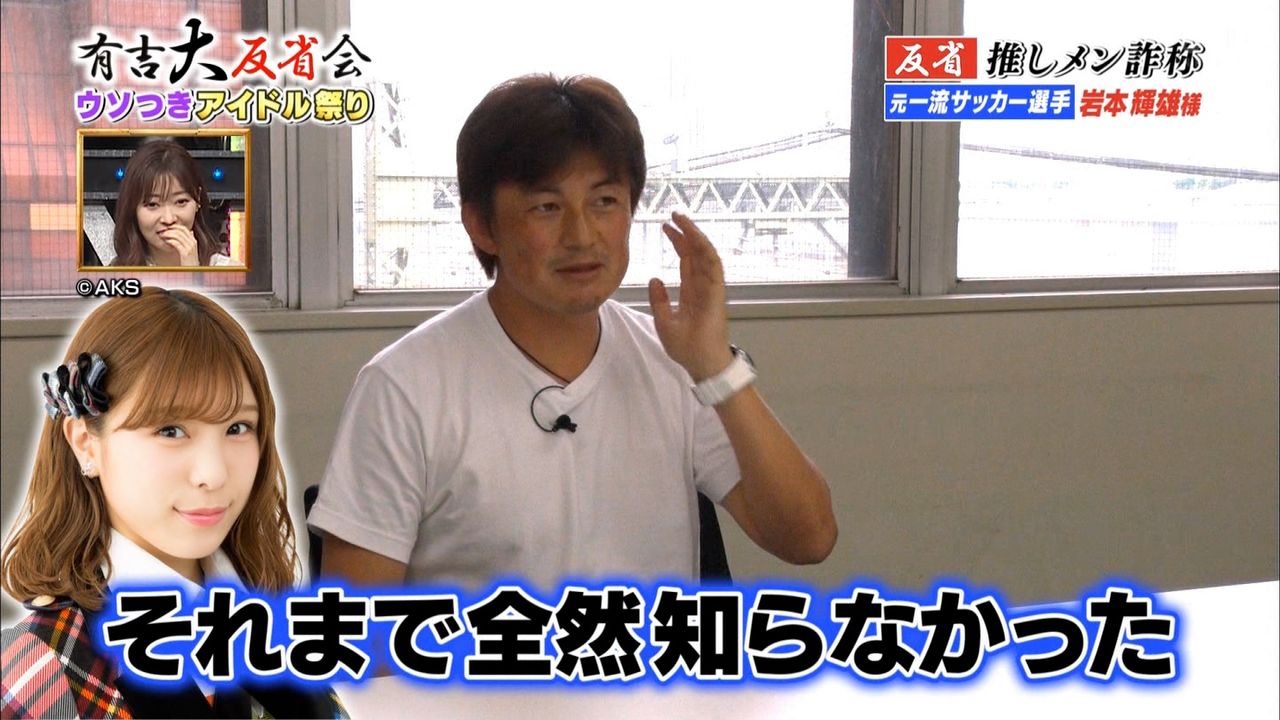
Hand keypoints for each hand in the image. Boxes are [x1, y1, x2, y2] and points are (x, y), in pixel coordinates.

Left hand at [158, 226, 198, 265]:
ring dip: (168, 234)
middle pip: (181, 230)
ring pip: (178, 235)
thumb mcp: (191, 250)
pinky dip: (169, 241)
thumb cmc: (190, 262)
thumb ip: (190, 241)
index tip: (168, 228)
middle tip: (163, 231)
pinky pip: (176, 243)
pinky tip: (166, 242)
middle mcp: (193, 243)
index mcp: (194, 241)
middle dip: (170, 229)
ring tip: (162, 236)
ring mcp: (190, 248)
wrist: (192, 272)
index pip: (184, 228)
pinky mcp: (185, 253)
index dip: (175, 226)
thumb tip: (191, 232)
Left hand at [648, 212, 733, 380]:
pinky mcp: (717, 293)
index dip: (678, 241)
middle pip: (695, 252)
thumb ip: (659, 300)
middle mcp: (703, 286)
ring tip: (683, 219)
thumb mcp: (663, 320)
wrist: (700, 363)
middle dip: (686, 232)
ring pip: (705, 255)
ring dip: (696, 236)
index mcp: (692, 291)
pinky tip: (696, 237)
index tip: (666, 226)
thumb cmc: (686, 346)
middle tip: (674, 214)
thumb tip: (655, 279)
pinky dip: (706, 251)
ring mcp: (711, 288)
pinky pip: (714, 267)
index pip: (686, 259)